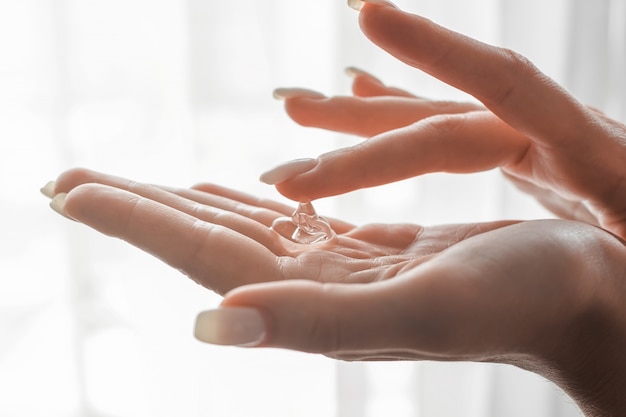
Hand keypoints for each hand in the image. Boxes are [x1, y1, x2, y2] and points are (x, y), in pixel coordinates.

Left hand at [45, 168, 625, 415]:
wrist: (579, 299)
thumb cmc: (521, 303)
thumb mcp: (421, 308)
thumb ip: (314, 322)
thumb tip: (209, 326)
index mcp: (310, 299)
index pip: (196, 251)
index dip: (129, 218)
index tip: (63, 188)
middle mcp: (310, 287)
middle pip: (201, 237)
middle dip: (133, 206)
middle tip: (67, 178)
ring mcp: (336, 268)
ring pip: (237, 227)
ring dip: (179, 202)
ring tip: (127, 184)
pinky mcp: (367, 250)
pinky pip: (287, 222)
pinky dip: (246, 203)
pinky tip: (226, 192)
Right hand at [264, 2, 625, 239]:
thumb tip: (613, 203)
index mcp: (591, 150)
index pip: (504, 86)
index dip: (437, 51)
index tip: (367, 15)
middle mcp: (552, 134)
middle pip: (440, 119)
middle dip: (360, 123)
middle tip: (288, 114)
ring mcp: (533, 143)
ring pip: (431, 123)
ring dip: (362, 114)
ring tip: (298, 104)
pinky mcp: (525, 156)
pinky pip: (450, 130)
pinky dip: (405, 113)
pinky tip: (366, 92)